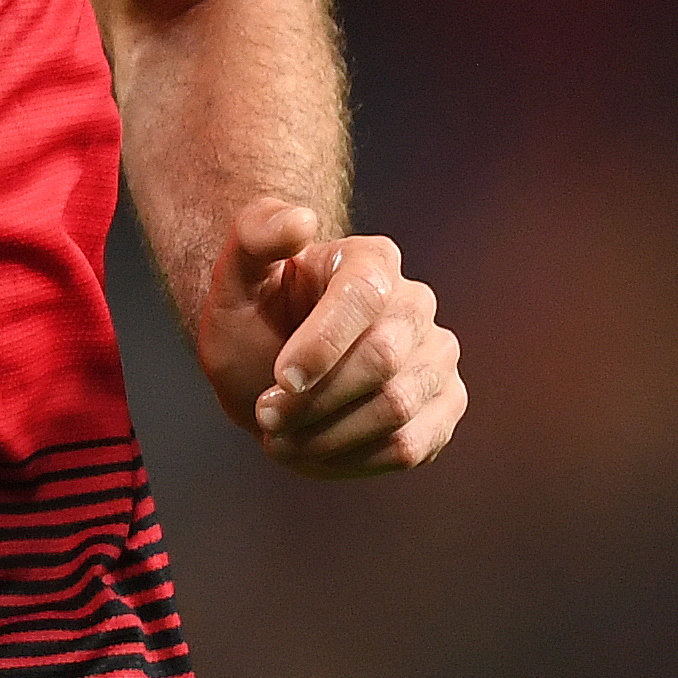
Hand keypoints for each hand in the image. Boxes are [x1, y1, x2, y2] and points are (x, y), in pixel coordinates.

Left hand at [193, 202, 462, 479]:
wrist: (268, 374)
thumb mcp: (234, 279)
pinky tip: (316, 448)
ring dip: (328, 434)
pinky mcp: (443, 407)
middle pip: (382, 359)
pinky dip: (354, 458)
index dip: (321, 345)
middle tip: (266, 414)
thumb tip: (302, 219)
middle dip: (315, 398)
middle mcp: (416, 303)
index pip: (363, 297)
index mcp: (372, 260)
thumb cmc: (254, 320)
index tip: (279, 380)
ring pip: (397, 409)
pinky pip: (410, 446)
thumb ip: (255, 235)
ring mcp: (437, 357)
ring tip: (282, 434)